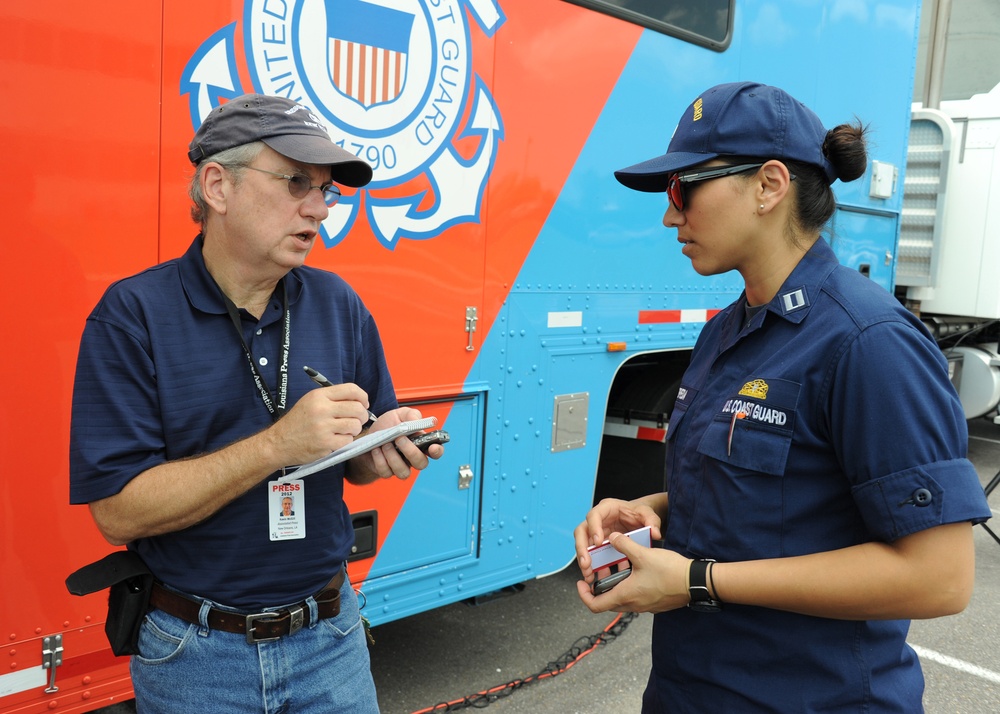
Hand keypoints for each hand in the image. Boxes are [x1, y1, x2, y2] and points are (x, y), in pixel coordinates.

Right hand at [268, 383, 371, 464]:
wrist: (278, 443)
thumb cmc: (298, 422)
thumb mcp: (311, 401)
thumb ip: (333, 399)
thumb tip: (359, 401)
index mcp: (319, 395)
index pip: (351, 389)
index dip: (363, 397)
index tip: (364, 404)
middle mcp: (322, 409)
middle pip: (357, 408)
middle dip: (362, 415)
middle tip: (357, 420)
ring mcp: (323, 427)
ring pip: (355, 425)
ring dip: (355, 429)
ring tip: (346, 431)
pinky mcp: (325, 443)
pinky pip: (348, 440)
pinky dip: (346, 441)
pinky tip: (336, 440)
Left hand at [356, 407, 443, 480]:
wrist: (367, 435)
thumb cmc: (387, 426)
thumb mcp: (399, 414)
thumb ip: (411, 414)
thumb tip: (418, 420)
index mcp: (421, 443)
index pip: (436, 451)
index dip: (437, 451)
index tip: (433, 447)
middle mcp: (412, 457)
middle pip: (421, 464)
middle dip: (411, 452)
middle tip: (399, 439)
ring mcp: (400, 466)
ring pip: (404, 472)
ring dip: (393, 457)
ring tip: (385, 444)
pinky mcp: (386, 472)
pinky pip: (386, 472)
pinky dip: (380, 460)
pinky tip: (376, 450)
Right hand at [574, 497, 662, 581]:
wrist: (640, 519)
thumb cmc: (640, 513)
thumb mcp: (648, 514)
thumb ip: (652, 521)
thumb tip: (655, 533)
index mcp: (607, 508)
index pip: (594, 516)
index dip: (593, 529)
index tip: (598, 542)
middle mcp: (598, 520)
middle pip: (581, 531)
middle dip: (582, 548)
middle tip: (586, 563)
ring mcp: (596, 532)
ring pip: (583, 545)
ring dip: (584, 561)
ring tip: (589, 575)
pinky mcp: (599, 543)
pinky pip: (592, 555)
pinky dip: (593, 566)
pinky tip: (596, 577)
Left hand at [575, 533, 689, 614]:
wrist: (695, 582)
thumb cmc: (670, 571)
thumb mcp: (643, 554)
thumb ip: (624, 544)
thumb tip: (612, 538)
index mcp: (626, 595)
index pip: (595, 605)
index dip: (584, 595)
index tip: (582, 583)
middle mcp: (633, 605)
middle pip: (607, 602)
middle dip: (599, 587)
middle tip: (598, 572)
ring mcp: (644, 606)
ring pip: (621, 598)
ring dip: (615, 584)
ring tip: (619, 565)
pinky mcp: (654, 603)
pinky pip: (635, 597)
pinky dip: (629, 585)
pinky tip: (635, 569)